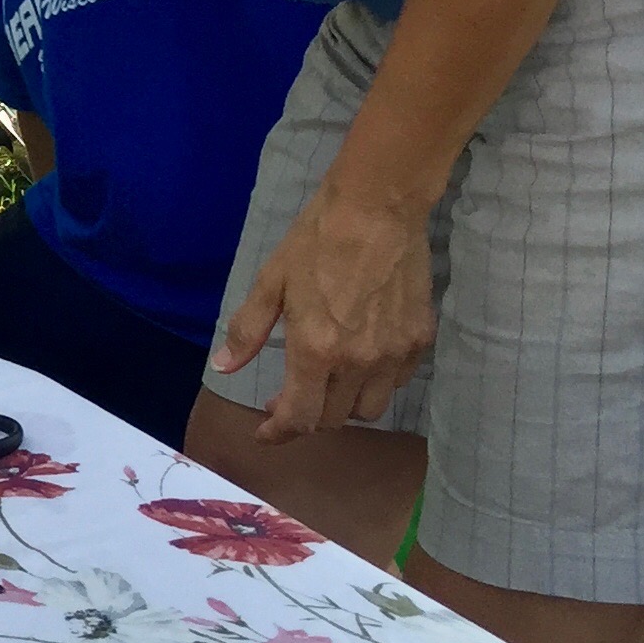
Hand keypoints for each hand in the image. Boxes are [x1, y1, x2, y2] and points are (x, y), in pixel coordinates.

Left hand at [210, 186, 436, 440]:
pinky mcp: (419, 340)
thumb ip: (248, 330)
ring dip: (343, 405)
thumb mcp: (270, 282)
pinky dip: (375, 382)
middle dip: (307, 416)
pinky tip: (360, 359)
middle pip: (333, 418)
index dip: (279, 433)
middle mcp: (358, 363)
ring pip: (370, 407)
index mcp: (316, 351)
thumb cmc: (315, 241)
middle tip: (288, 398)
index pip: (300, 417)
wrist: (377, 208)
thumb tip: (224, 367)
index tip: (266, 433)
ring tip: (325, 382)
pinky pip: (397, 381)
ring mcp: (394, 354)